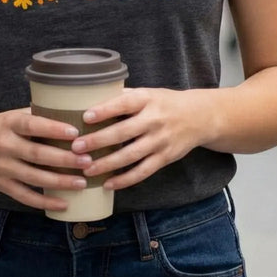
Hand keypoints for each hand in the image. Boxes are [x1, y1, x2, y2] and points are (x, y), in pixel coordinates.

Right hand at [0, 108, 90, 210]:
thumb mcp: (11, 115)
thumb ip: (36, 116)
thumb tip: (71, 113)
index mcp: (9, 123)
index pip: (32, 125)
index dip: (53, 128)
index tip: (75, 132)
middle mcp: (4, 145)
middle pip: (37, 153)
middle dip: (64, 158)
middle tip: (87, 160)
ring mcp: (2, 167)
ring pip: (33, 177)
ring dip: (59, 181)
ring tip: (82, 182)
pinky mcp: (1, 184)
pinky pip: (25, 196)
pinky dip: (44, 201)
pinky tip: (64, 203)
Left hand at [68, 88, 201, 191]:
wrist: (200, 117)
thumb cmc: (165, 103)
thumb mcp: (148, 93)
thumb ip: (124, 97)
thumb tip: (90, 101)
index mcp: (148, 99)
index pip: (124, 103)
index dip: (105, 110)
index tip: (85, 117)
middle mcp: (155, 120)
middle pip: (124, 132)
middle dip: (98, 140)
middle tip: (76, 147)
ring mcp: (161, 140)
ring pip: (131, 155)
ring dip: (107, 164)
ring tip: (87, 169)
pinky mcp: (165, 158)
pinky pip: (143, 171)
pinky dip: (125, 180)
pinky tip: (108, 184)